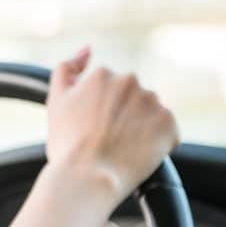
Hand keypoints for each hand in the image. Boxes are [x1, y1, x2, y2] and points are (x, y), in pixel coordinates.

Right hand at [45, 46, 179, 204]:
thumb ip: (68, 68)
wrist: (87, 177)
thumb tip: (87, 49)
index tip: (95, 129)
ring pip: (149, 114)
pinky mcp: (169, 123)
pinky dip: (158, 143)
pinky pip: (167, 131)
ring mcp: (151, 101)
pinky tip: (139, 155)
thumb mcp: (56, 100)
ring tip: (123, 149)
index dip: (102, 112)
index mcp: (102, 74)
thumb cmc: (67, 144)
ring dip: (141, 128)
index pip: (109, 91)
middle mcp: (130, 81)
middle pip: (131, 99)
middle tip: (108, 140)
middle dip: (124, 116)